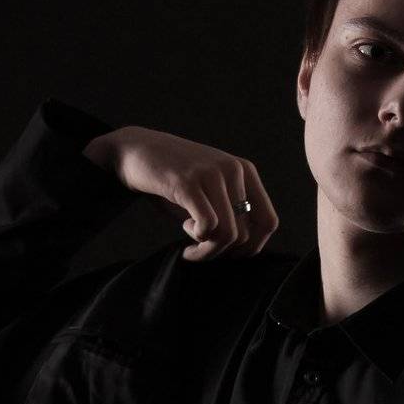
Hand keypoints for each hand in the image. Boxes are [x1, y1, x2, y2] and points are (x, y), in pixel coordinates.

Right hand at [82, 126, 278, 261]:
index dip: (251, 247)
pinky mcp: (188, 182)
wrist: (134, 150)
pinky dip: (197, 241)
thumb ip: (231, 213)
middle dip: (221, 253)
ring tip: (190, 246)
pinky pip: (208, 227)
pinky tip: (183, 232)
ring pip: (228, 235)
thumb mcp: (210, 193)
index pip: (268, 222)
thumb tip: (246, 251)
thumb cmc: (173, 180)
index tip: (227, 253)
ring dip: (207, 251)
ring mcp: (212, 173)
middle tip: (200, 250)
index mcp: (245, 171)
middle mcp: (234, 169)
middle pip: (245, 234)